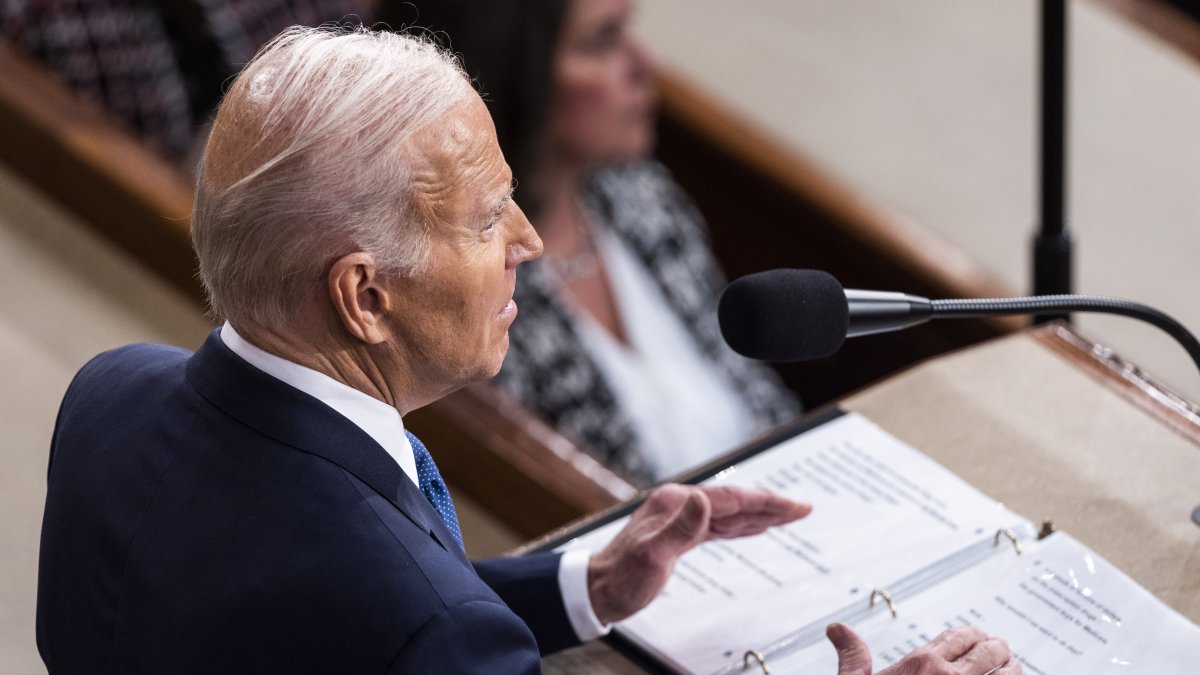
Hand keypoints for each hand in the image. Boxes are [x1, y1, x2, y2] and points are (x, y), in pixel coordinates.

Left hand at [587, 483, 811, 624]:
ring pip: (730, 512)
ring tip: (791, 515)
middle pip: (735, 500)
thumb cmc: (622, 577)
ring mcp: (680, 517)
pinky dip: (742, 525)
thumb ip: (681, 528)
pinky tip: (757, 527)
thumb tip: (705, 499)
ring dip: (761, 513)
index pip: (731, 498)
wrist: (598, 590)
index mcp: (676, 503)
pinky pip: (720, 526)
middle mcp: (680, 504)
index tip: (796, 506)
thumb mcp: (653, 555)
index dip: (766, 501)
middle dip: (771, 504)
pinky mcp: (681, 534)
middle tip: (804, 509)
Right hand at [828, 622, 1020, 674]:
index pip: (961, 636)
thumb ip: (852, 656)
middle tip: (1001, 652)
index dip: (974, 634)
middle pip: (990, 652)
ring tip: (1013, 668)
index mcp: (921, 665)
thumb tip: (837, 629)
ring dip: (1013, 670)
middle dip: (998, 650)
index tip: (979, 638)